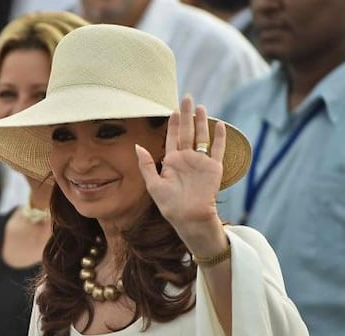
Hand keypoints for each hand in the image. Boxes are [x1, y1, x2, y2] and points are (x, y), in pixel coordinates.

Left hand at [136, 96, 225, 245]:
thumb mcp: (153, 184)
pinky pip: (218, 149)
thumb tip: (137, 146)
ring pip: (201, 137)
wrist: (189, 216)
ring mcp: (201, 162)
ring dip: (202, 122)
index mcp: (172, 161)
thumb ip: (146, 165)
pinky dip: (219, 137)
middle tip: (187, 98)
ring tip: (201, 107)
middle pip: (187, 132)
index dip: (173, 123)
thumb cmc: (169, 204)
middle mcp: (187, 159)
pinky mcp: (214, 167)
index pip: (172, 137)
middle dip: (187, 115)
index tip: (173, 109)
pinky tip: (219, 124)